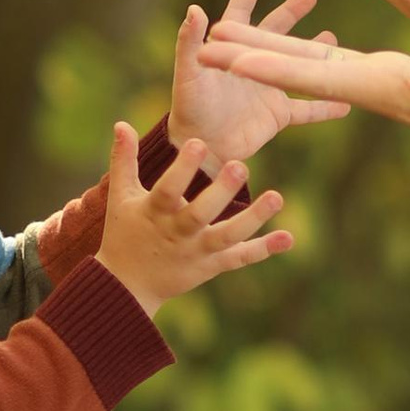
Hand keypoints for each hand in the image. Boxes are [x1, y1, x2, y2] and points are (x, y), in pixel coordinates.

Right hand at [99, 124, 292, 314]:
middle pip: (200, 215)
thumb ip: (124, 160)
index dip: (182, 169)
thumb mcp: (121, 197)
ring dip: (253, 220)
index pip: (167, 190)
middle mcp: (177, 234)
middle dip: (220, 194)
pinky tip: (288, 237)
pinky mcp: (213, 266)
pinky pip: (240, 258)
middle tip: (240, 166)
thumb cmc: (125, 233)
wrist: (127, 286)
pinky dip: (264, 249)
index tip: (199, 143)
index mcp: (154, 213)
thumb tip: (122, 123)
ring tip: (277, 197)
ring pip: (226, 238)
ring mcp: (197, 252)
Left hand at [169, 0, 350, 169]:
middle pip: (276, 31)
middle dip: (291, 10)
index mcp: (230, 49)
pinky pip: (309, 108)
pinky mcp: (280, 114)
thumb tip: (194, 9)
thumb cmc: (190, 110)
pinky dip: (328, 105)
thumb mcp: (190, 74)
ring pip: (297, 63)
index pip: (240, 12)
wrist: (203, 150)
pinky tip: (349, 99)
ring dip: (314, 50)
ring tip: (333, 37)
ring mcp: (269, 88)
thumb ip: (191, 43)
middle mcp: (252, 64)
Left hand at [201, 16, 409, 168]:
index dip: (267, 64)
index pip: (313, 76)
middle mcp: (370, 87)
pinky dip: (305, 51)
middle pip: (295, 72)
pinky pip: (334, 64)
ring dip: (265, 53)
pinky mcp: (390, 80)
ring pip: (308, 66)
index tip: (224, 56)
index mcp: (383, 84)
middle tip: (198, 49)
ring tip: (225, 39)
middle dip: (247, 60)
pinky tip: (291, 43)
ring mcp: (377, 85)